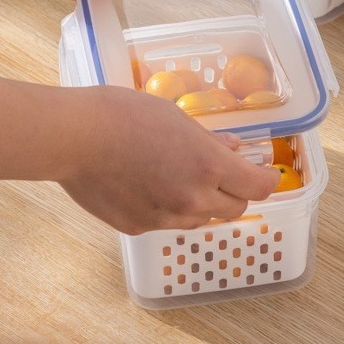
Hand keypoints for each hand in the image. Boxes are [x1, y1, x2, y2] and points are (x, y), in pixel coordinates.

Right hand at [58, 86, 280, 234]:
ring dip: (205, 203)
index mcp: (207, 165)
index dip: (268, 181)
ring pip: (202, 219)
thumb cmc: (126, 115)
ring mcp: (164, 218)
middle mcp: (192, 198)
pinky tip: (153, 187)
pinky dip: (171, 209)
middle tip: (225, 174)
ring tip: (183, 178)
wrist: (75, 137)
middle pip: (235, 208)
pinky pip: (169, 223)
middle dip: (236, 192)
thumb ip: (210, 141)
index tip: (267, 174)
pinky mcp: (138, 228)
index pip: (257, 187)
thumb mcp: (178, 118)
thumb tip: (233, 148)